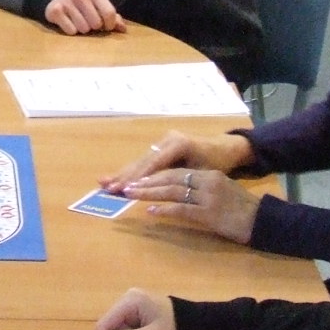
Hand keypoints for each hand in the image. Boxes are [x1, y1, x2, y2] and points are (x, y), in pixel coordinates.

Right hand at [45, 0, 126, 34]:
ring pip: (84, 29)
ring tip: (77, 22)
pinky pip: (71, 31)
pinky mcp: (55, 10)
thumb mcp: (97, 7)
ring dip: (82, 30)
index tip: (106, 27)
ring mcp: (67, 1)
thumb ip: (112, 17)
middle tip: (88, 22)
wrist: (57, 0)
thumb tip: (123, 29)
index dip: (110, 25)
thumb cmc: (83, 6)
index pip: (109, 13)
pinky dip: (71, 31)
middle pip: (96, 23)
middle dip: (94, 28)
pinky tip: (67, 23)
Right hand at [99, 130, 254, 192]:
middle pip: (143, 161)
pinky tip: (115, 177)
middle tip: (107, 187)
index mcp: (179, 144)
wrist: (224, 148)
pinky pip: (144, 161)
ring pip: (140, 161)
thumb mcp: (203, 173)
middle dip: (125, 176)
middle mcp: (167, 140)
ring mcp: (162, 142)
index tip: (125, 188)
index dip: (139, 177)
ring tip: (104, 183)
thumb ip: (181, 179)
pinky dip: (130, 171)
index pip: (155, 163)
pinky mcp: (160, 147)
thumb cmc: (217, 162)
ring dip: (123, 173)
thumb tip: (160, 188)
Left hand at [122, 167, 257, 243]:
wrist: (264, 221)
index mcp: (210, 174)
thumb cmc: (243, 209)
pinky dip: (165, 210)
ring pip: (173, 191)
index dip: (154, 175)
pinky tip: (151, 212)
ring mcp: (208, 197)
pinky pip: (182, 209)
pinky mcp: (209, 213)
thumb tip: (178, 192)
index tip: (137, 179)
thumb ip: (202, 188)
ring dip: (150, 193)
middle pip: (171, 178)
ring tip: (132, 195)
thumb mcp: (223, 191)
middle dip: (146, 182)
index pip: (176, 171)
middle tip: (126, 186)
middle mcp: (208, 181)